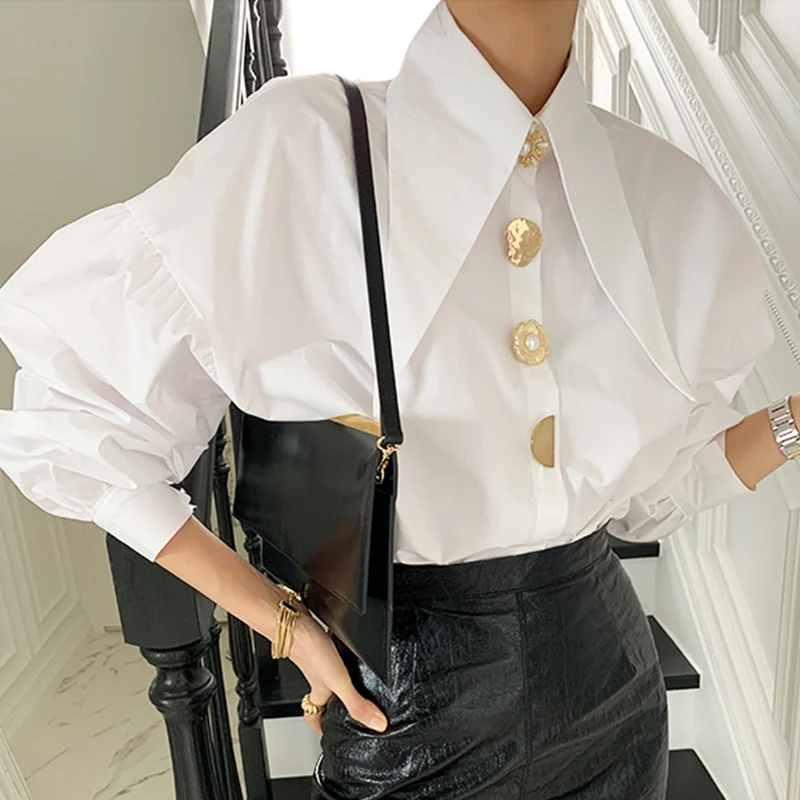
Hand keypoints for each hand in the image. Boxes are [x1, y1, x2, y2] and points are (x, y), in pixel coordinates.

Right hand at [289, 610, 387, 736]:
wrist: (296, 623)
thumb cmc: (310, 651)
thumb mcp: (338, 683)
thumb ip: (357, 704)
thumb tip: (378, 724)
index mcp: (320, 692)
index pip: (314, 716)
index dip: (321, 728)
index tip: (329, 736)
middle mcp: (318, 677)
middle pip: (322, 695)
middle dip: (333, 702)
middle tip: (348, 708)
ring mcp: (319, 659)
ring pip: (329, 675)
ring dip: (340, 678)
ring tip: (356, 679)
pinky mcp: (323, 643)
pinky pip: (333, 654)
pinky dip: (341, 655)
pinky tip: (350, 651)